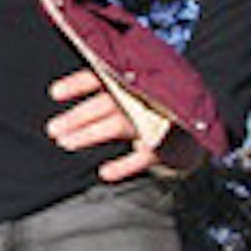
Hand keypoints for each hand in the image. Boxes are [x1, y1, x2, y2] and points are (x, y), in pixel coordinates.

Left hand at [46, 69, 204, 181]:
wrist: (198, 126)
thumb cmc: (150, 108)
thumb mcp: (128, 94)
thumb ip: (103, 93)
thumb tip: (60, 100)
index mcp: (128, 82)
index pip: (99, 77)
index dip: (76, 84)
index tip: (54, 94)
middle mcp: (140, 98)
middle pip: (102, 105)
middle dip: (76, 117)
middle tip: (52, 130)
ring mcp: (153, 120)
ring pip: (116, 125)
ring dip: (88, 135)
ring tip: (64, 143)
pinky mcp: (165, 145)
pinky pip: (142, 156)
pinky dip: (124, 165)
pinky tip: (105, 173)